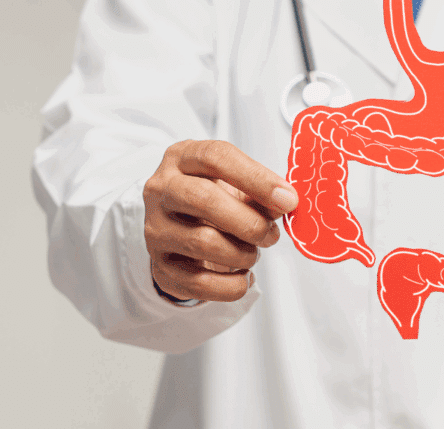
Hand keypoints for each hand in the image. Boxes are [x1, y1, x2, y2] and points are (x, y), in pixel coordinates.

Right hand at [143, 140, 297, 302]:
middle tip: (271, 235)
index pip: (216, 157)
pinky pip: (198, 282)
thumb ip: (259, 192)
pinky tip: (243, 277)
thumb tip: (284, 203)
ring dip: (242, 253)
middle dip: (249, 221)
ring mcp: (155, 229)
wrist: (179, 229)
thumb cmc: (212, 199)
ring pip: (202, 242)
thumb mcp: (235, 185)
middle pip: (204, 199)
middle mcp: (161, 190)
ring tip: (253, 253)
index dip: (257, 178)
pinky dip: (231, 285)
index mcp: (182, 158)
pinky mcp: (160, 266)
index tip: (287, 199)